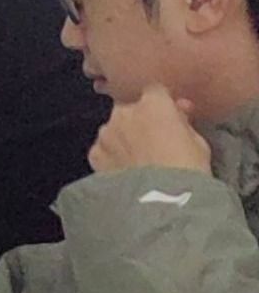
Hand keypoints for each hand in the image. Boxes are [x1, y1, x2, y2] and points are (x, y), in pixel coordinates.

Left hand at [89, 84, 210, 174]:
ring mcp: (106, 133)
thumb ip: (183, 121)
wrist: (160, 201)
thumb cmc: (188, 170)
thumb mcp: (198, 142)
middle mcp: (124, 112)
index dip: (163, 104)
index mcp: (153, 104)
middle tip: (154, 141)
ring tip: (138, 161)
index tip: (171, 117)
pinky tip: (124, 172)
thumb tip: (179, 111)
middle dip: (139, 120)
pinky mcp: (94, 154)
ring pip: (113, 129)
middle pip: (129, 108)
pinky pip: (103, 150)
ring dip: (123, 138)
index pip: (155, 91)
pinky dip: (111, 157)